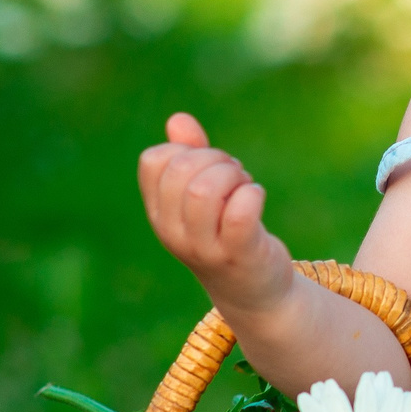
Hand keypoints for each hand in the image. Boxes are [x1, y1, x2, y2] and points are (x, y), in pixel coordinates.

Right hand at [138, 113, 296, 317]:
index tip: (208, 165)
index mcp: (159, 214)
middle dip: (216, 159)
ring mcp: (203, 247)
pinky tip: (256, 198)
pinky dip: (253, 194)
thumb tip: (178, 119)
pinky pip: (240, 212)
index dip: (185, 149)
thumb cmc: (227, 234)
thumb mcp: (204, 195)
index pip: (153, 160)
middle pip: (181, 170)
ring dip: (234, 175)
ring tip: (245, 187)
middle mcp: (173, 232)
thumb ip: (191, 155)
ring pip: (205, 189)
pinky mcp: (239, 254)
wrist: (255, 292)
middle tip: (235, 176)